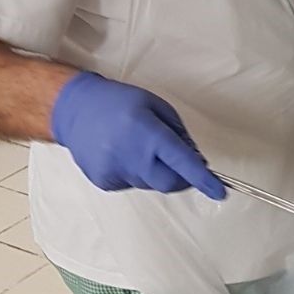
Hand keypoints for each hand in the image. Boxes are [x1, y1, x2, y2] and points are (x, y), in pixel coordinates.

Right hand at [52, 73, 226, 197]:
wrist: (74, 109)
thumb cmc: (118, 102)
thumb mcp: (155, 106)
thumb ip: (179, 133)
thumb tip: (195, 159)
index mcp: (148, 133)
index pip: (183, 163)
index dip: (203, 179)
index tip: (219, 191)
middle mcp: (131, 156)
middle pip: (170, 183)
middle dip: (182, 178)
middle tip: (181, 162)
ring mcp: (116, 171)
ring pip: (150, 184)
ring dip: (155, 171)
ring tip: (138, 147)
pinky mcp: (104, 181)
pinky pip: (132, 184)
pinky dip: (136, 173)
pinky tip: (122, 153)